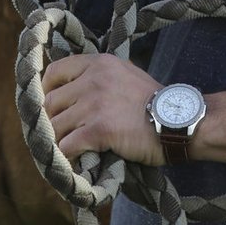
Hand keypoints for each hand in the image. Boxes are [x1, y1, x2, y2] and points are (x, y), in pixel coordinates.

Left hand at [41, 55, 163, 164]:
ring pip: (54, 126)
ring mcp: (94, 103)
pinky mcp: (98, 129)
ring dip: (57, 142)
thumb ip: (98, 78)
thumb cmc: (154, 103)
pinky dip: (66, 158)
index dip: (46, 91)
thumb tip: (70, 94)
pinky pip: (66, 146)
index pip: (54, 71)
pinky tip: (76, 162)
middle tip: (58, 135)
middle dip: (50, 121)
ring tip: (66, 152)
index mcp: (99, 63)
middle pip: (49, 102)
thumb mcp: (125, 75)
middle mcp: (93, 78)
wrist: (179, 121)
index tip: (51, 107)